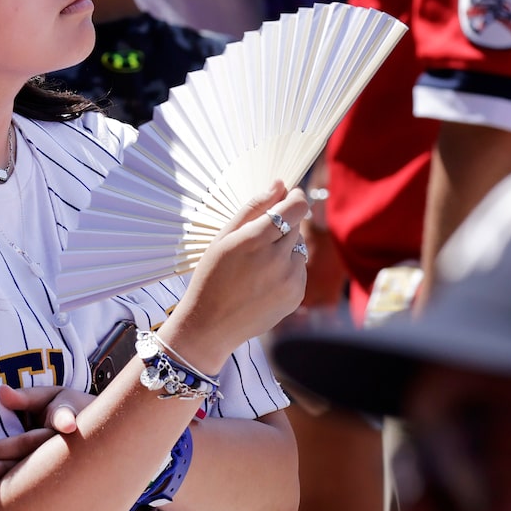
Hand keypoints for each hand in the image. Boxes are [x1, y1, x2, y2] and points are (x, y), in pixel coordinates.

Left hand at [0, 383, 95, 483]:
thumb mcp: (52, 397)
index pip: (61, 418)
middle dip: (6, 458)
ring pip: (32, 473)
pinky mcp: (56, 481)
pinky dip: (11, 491)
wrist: (98, 440)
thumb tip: (0, 391)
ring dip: (4, 474)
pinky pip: (31, 486)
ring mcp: (62, 467)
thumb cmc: (67, 410)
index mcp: (67, 419)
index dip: (66, 420)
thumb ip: (26, 397)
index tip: (68, 425)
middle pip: (34, 449)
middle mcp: (66, 446)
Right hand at [164, 184, 312, 369]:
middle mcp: (278, 259)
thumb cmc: (211, 277)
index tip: (288, 196)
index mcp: (256, 240)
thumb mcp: (223, 238)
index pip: (296, 206)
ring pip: (299, 247)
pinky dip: (287, 268)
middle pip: (298, 224)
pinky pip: (299, 270)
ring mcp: (290, 280)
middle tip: (259, 236)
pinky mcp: (296, 296)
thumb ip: (253, 208)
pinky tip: (263, 280)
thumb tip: (279, 184)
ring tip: (258, 263)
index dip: (295, 196)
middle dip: (284, 223)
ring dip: (286, 247)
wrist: (210, 327)